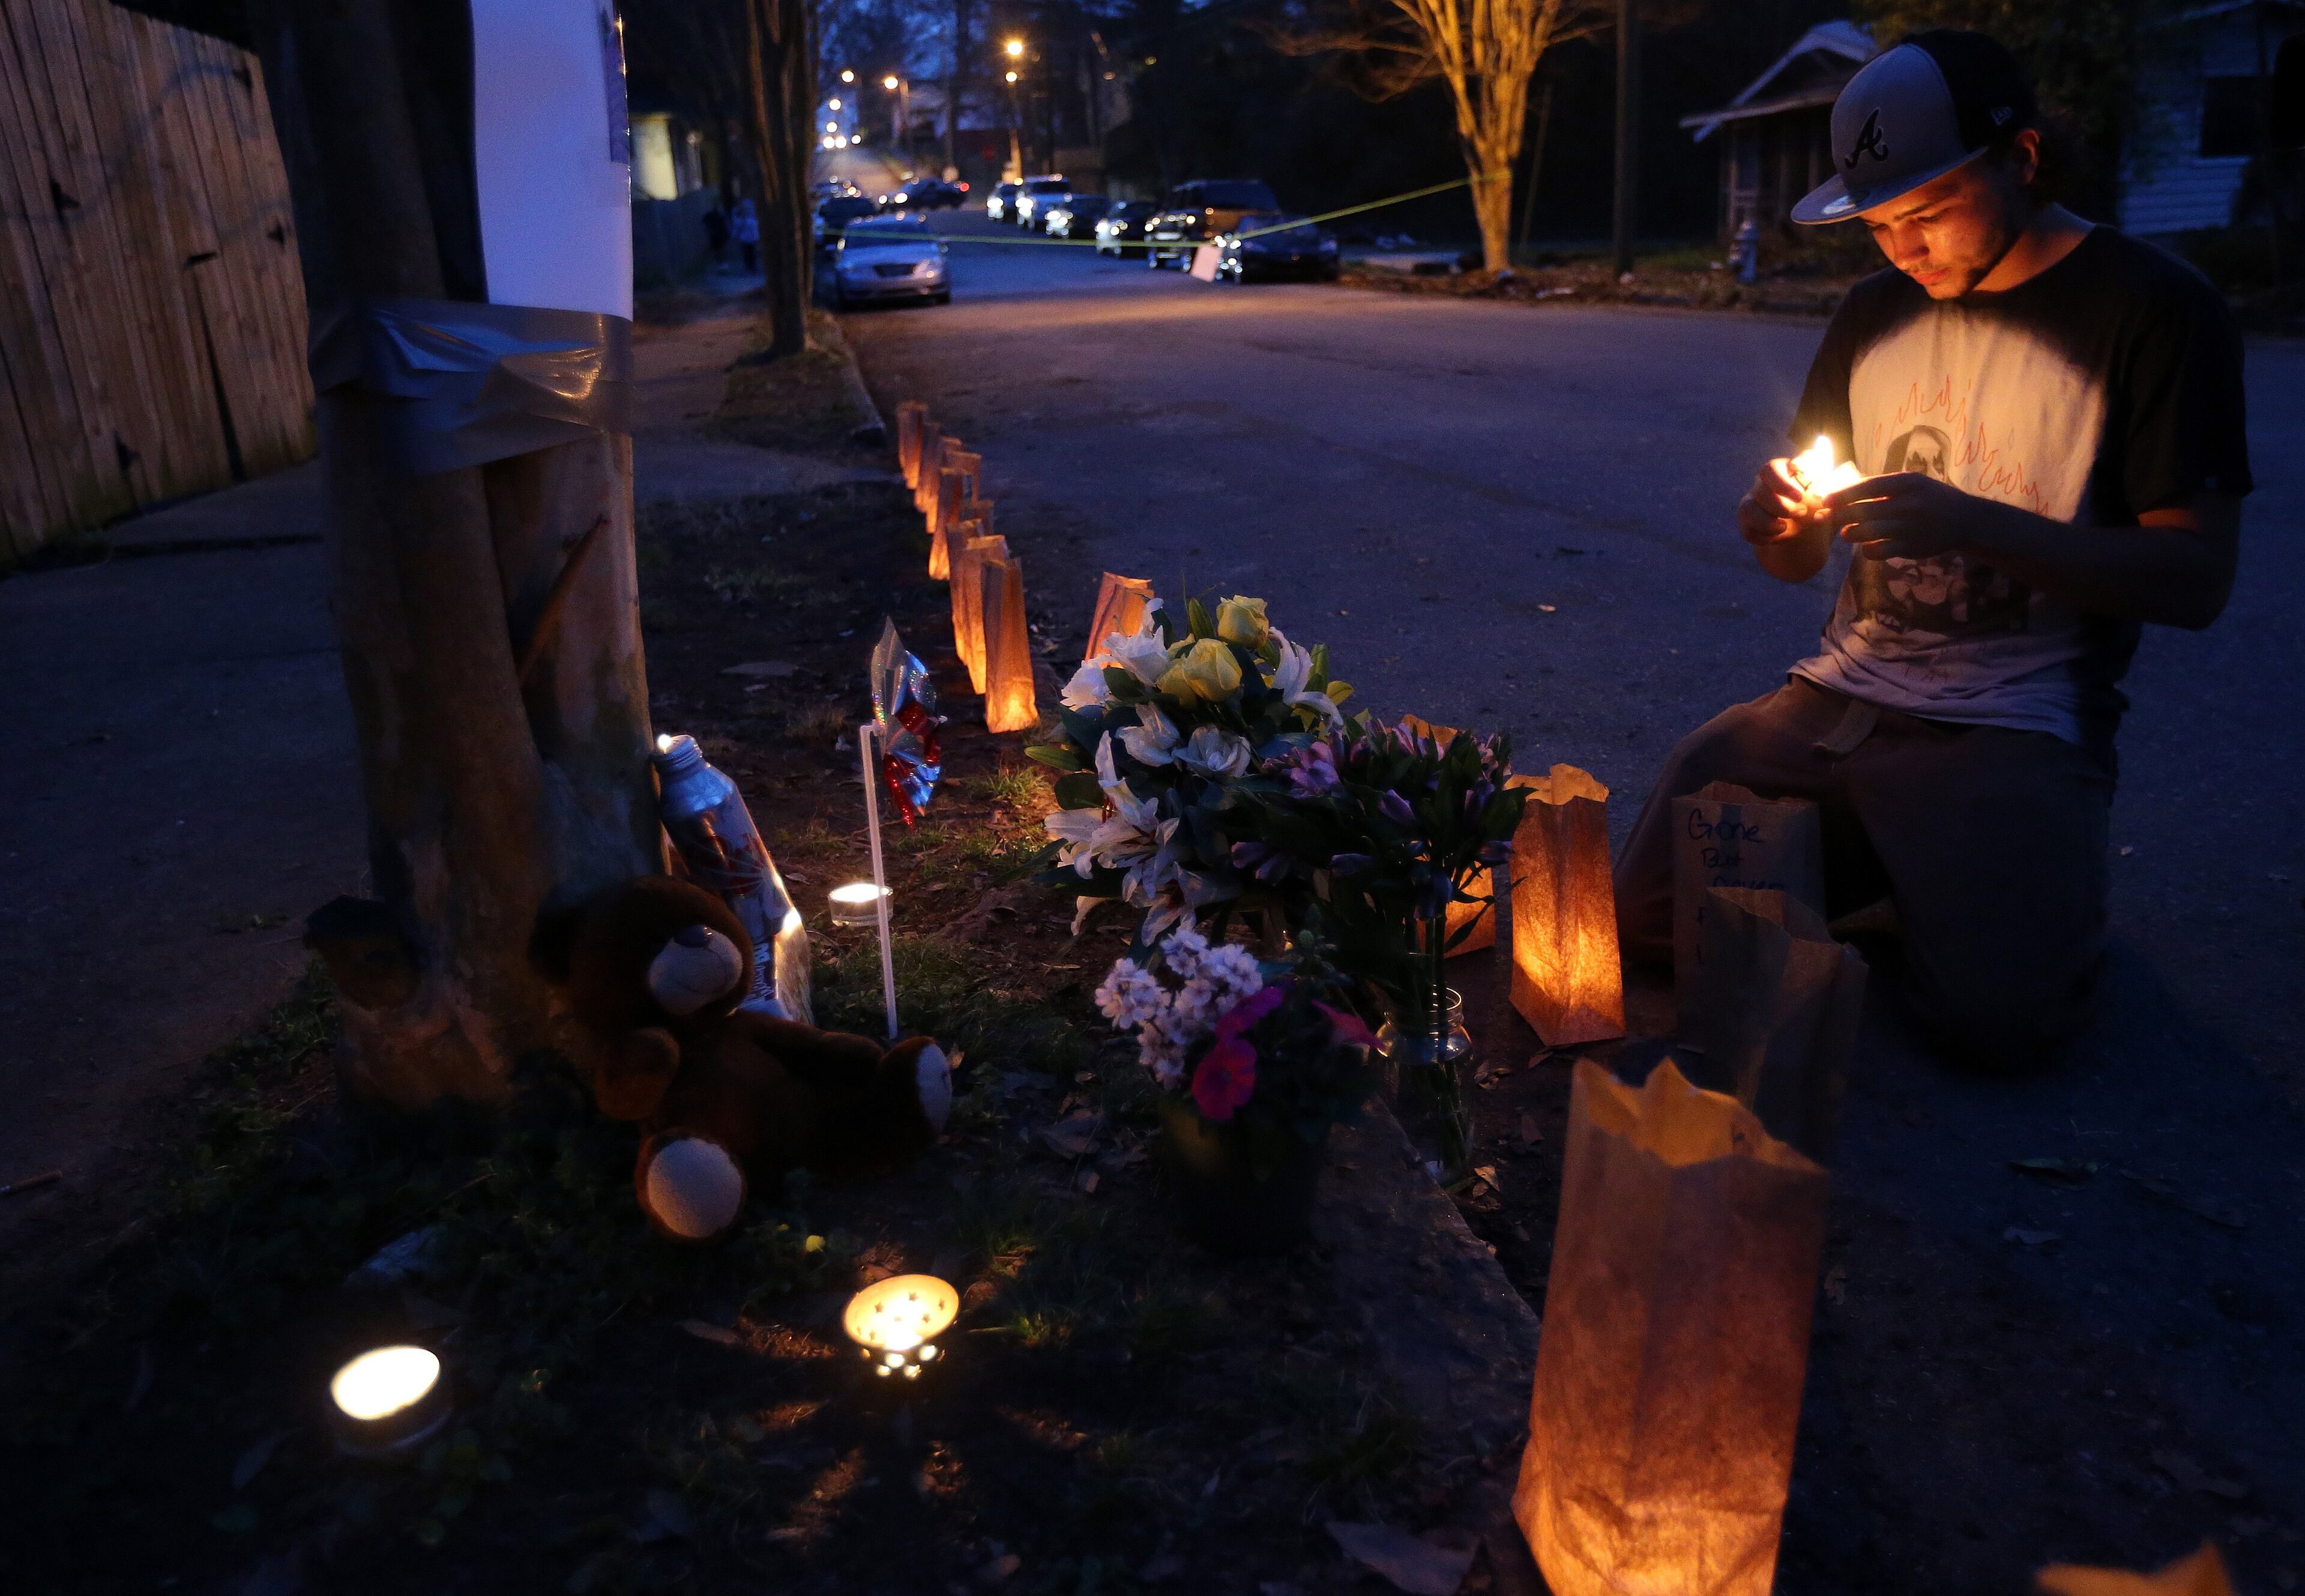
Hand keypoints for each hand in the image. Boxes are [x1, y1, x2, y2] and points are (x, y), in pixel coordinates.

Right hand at [1738, 459, 1824, 546]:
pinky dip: (1762, 537)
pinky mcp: (1747, 523)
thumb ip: (1824, 482)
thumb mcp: (1826, 494)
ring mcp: (1752, 503)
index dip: (1782, 483)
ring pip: (1748, 509)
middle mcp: (1762, 484)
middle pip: (1760, 490)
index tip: (1800, 497)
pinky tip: (1775, 538)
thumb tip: (1816, 471)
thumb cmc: (1818, 507)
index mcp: (1781, 471)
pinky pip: (1746, 530)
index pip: (1771, 469)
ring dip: (1768, 523)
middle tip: (1801, 513)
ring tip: (1785, 528)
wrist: (1809, 534)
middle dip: (1781, 506)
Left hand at [1825, 472, 1991, 561]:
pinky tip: (1867, 547)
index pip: (1869, 487)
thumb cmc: (1929, 498)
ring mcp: (1912, 527)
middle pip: (1865, 510)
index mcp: (1909, 482)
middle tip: (1825, 519)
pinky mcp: (1913, 547)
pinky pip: (1879, 551)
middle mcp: (1911, 503)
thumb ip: (1881, 488)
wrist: (1965, 520)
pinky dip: (1867, 550)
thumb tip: (1841, 492)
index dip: (1844, 494)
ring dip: (1851, 533)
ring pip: (1869, 532)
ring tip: (1847, 533)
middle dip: (1839, 516)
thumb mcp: (1912, 484)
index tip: (1825, 500)